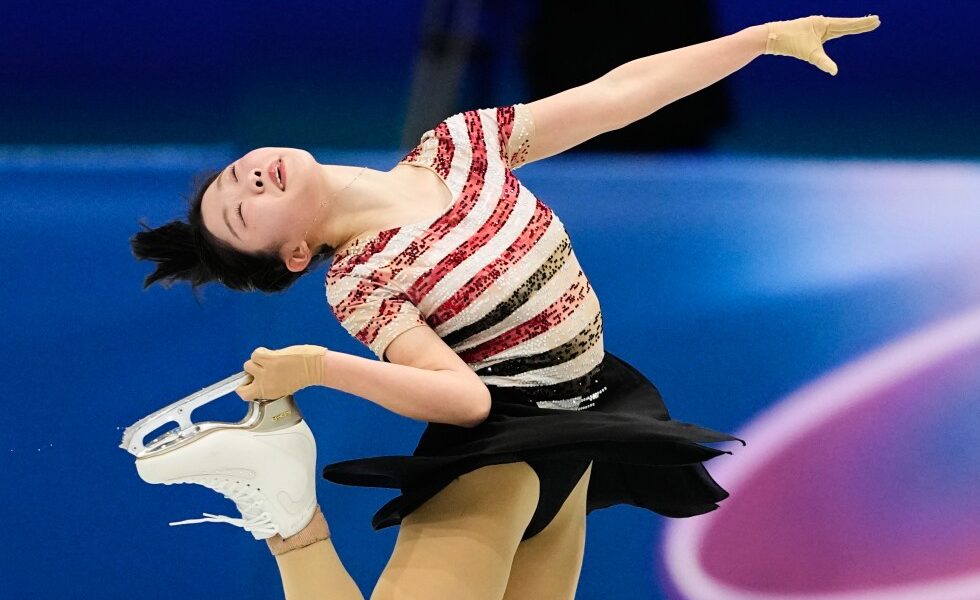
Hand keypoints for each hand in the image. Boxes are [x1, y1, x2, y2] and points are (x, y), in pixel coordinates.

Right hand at [235, 344, 328, 401]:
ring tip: (271, 360)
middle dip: (252, 371)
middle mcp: (265, 384)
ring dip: (258, 361)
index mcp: (268, 393)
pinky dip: (262, 352)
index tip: (250, 381)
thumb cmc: (304, 375)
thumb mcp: (283, 386)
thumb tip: (259, 373)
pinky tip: (274, 354)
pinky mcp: (270, 359)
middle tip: (262, 368)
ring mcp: (266, 372)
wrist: (316, 368)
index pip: (244, 393)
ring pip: (248, 364)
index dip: (245, 386)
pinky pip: (256, 353)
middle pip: (244, 376)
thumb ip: (270, 383)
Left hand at [764, 15, 880, 75]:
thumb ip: (822, 62)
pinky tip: (839, 31)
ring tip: (863, 24)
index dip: (862, 24)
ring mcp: (815, 27)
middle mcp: (821, 23)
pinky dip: (838, 31)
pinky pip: (828, 32)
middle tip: (876, 21)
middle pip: (845, 24)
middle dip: (860, 24)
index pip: (848, 25)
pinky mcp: (809, 33)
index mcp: (824, 24)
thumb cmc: (789, 42)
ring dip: (851, 26)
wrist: (770, 37)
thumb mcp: (808, 54)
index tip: (876, 20)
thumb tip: (834, 71)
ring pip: (837, 27)